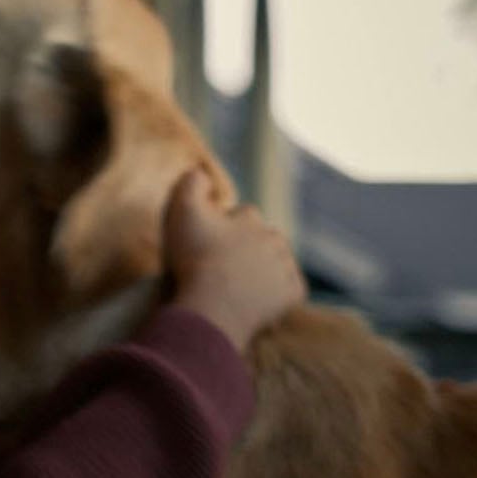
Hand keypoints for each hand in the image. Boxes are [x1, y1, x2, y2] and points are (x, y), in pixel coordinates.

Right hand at [163, 169, 304, 350]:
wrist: (213, 305)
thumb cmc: (196, 258)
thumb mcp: (183, 211)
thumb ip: (191, 183)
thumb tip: (201, 172)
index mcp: (250, 217)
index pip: (241, 215)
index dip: (223, 228)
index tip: (208, 244)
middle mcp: (274, 238)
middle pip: (263, 238)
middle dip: (248, 247)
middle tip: (224, 267)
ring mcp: (286, 267)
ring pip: (277, 263)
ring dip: (263, 270)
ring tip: (239, 286)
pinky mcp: (293, 294)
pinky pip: (289, 290)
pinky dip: (278, 294)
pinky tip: (257, 301)